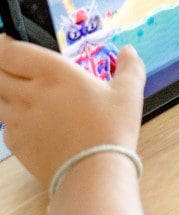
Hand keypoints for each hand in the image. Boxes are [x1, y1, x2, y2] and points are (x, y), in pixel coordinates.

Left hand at [0, 37, 145, 187]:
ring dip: (3, 90)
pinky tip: (28, 118)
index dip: (4, 43)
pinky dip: (10, 116)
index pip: (10, 51)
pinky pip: (4, 123)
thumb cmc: (111, 129)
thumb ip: (129, 66)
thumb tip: (129, 50)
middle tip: (12, 63)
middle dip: (1, 65)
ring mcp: (18, 119)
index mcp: (55, 74)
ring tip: (18, 89)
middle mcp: (30, 93)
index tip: (9, 41)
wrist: (93, 173)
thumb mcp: (129, 92)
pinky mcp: (15, 142)